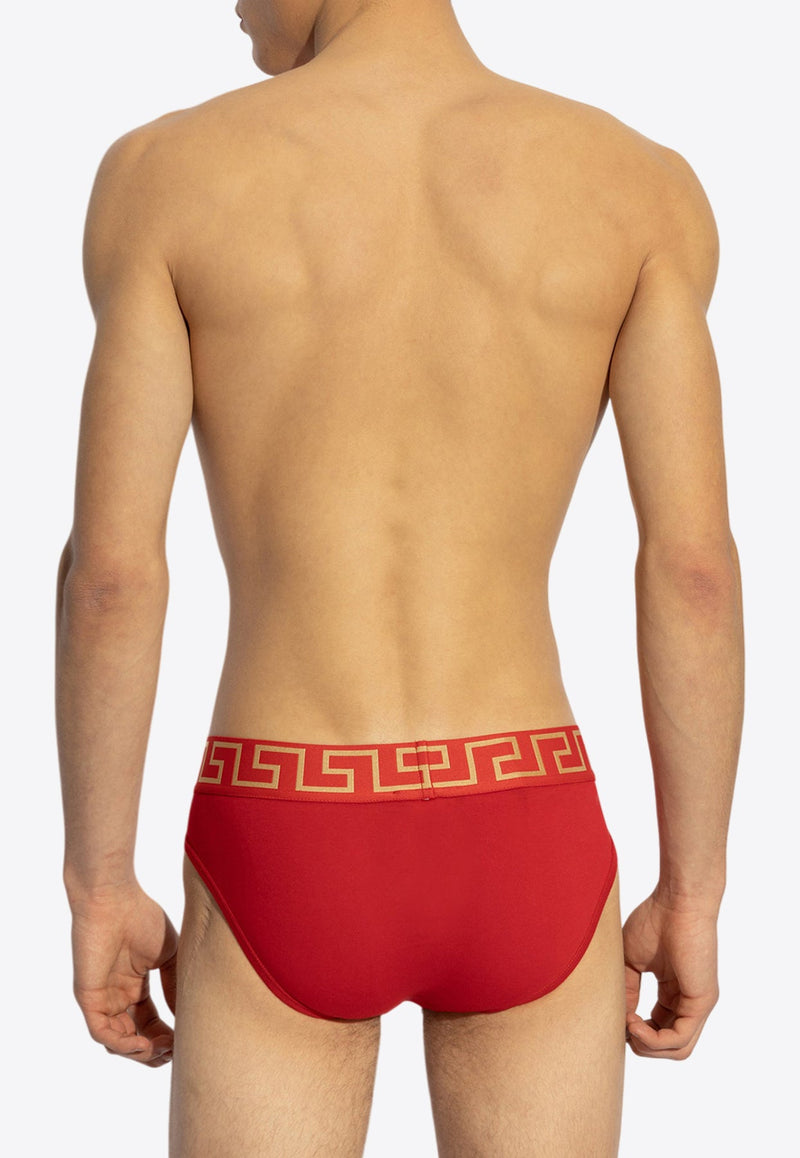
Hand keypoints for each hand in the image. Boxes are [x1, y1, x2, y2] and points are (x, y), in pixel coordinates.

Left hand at [68, 882, 178, 1066]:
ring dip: (140, 1053)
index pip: (148, 1022)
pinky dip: (123, 1045)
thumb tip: (185, 1015)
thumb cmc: (141, 917)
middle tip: (174, 1053)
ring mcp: (101, 998)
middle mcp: (116, 995)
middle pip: (133, 1037)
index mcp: (133, 984)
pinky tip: (144, 1044)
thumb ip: (174, 985)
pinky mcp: (88, 997)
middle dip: (154, 1050)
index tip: (184, 1040)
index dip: (165, 1035)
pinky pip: (101, 1032)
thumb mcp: (168, 954)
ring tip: (162, 1050)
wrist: (114, 899)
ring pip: (116, 1041)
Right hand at [622, 889, 719, 1059]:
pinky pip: (680, 1039)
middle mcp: (688, 1001)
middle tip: (620, 1025)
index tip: (613, 1016)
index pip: (656, 1028)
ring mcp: (698, 1004)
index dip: (633, 1030)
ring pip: (677, 1050)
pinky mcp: (702, 1003)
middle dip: (640, 1044)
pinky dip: (654, 1040)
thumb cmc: (654, 920)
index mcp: (673, 990)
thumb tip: (619, 1018)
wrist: (677, 900)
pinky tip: (634, 1023)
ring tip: (628, 1026)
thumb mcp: (631, 961)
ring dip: (647, 1047)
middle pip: (667, 1046)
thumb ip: (627, 990)